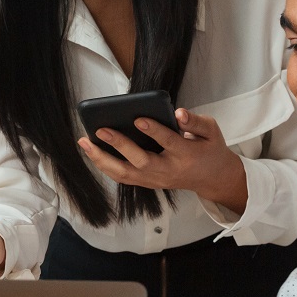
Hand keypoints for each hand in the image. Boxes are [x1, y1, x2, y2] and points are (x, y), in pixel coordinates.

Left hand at [77, 108, 248, 213]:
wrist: (212, 178)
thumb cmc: (209, 149)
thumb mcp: (212, 132)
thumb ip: (195, 122)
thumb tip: (178, 114)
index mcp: (186, 155)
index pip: (168, 142)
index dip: (153, 131)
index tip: (138, 118)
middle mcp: (168, 170)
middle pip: (140, 162)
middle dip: (119, 145)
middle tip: (101, 130)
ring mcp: (155, 180)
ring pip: (125, 174)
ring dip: (102, 159)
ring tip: (84, 142)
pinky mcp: (147, 183)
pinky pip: (122, 177)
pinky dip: (105, 165)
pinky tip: (91, 151)